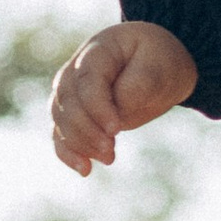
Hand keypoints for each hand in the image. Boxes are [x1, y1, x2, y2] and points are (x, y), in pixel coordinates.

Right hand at [51, 21, 198, 173]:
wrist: (157, 65)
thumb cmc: (160, 60)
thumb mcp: (160, 65)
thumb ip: (139, 84)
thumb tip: (117, 108)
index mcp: (98, 50)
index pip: (86, 81)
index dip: (97, 107)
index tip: (116, 129)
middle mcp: (76, 69)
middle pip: (68, 102)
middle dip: (87, 131)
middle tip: (112, 151)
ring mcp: (71, 91)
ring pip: (61, 120)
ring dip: (80, 144)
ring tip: (108, 159)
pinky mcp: (75, 113)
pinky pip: (60, 133)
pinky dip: (68, 153)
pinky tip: (84, 170)